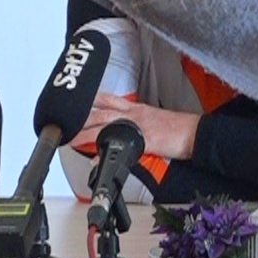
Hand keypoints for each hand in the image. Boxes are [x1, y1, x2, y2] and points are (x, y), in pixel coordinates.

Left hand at [68, 93, 199, 160]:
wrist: (194, 132)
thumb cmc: (177, 128)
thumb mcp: (154, 120)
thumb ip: (136, 124)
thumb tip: (123, 134)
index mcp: (136, 109)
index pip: (108, 100)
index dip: (90, 100)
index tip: (76, 102)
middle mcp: (133, 114)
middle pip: (100, 111)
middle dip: (81, 116)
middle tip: (63, 121)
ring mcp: (138, 126)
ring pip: (105, 124)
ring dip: (85, 131)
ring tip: (70, 136)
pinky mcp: (144, 140)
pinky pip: (121, 145)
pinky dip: (107, 151)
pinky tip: (95, 157)